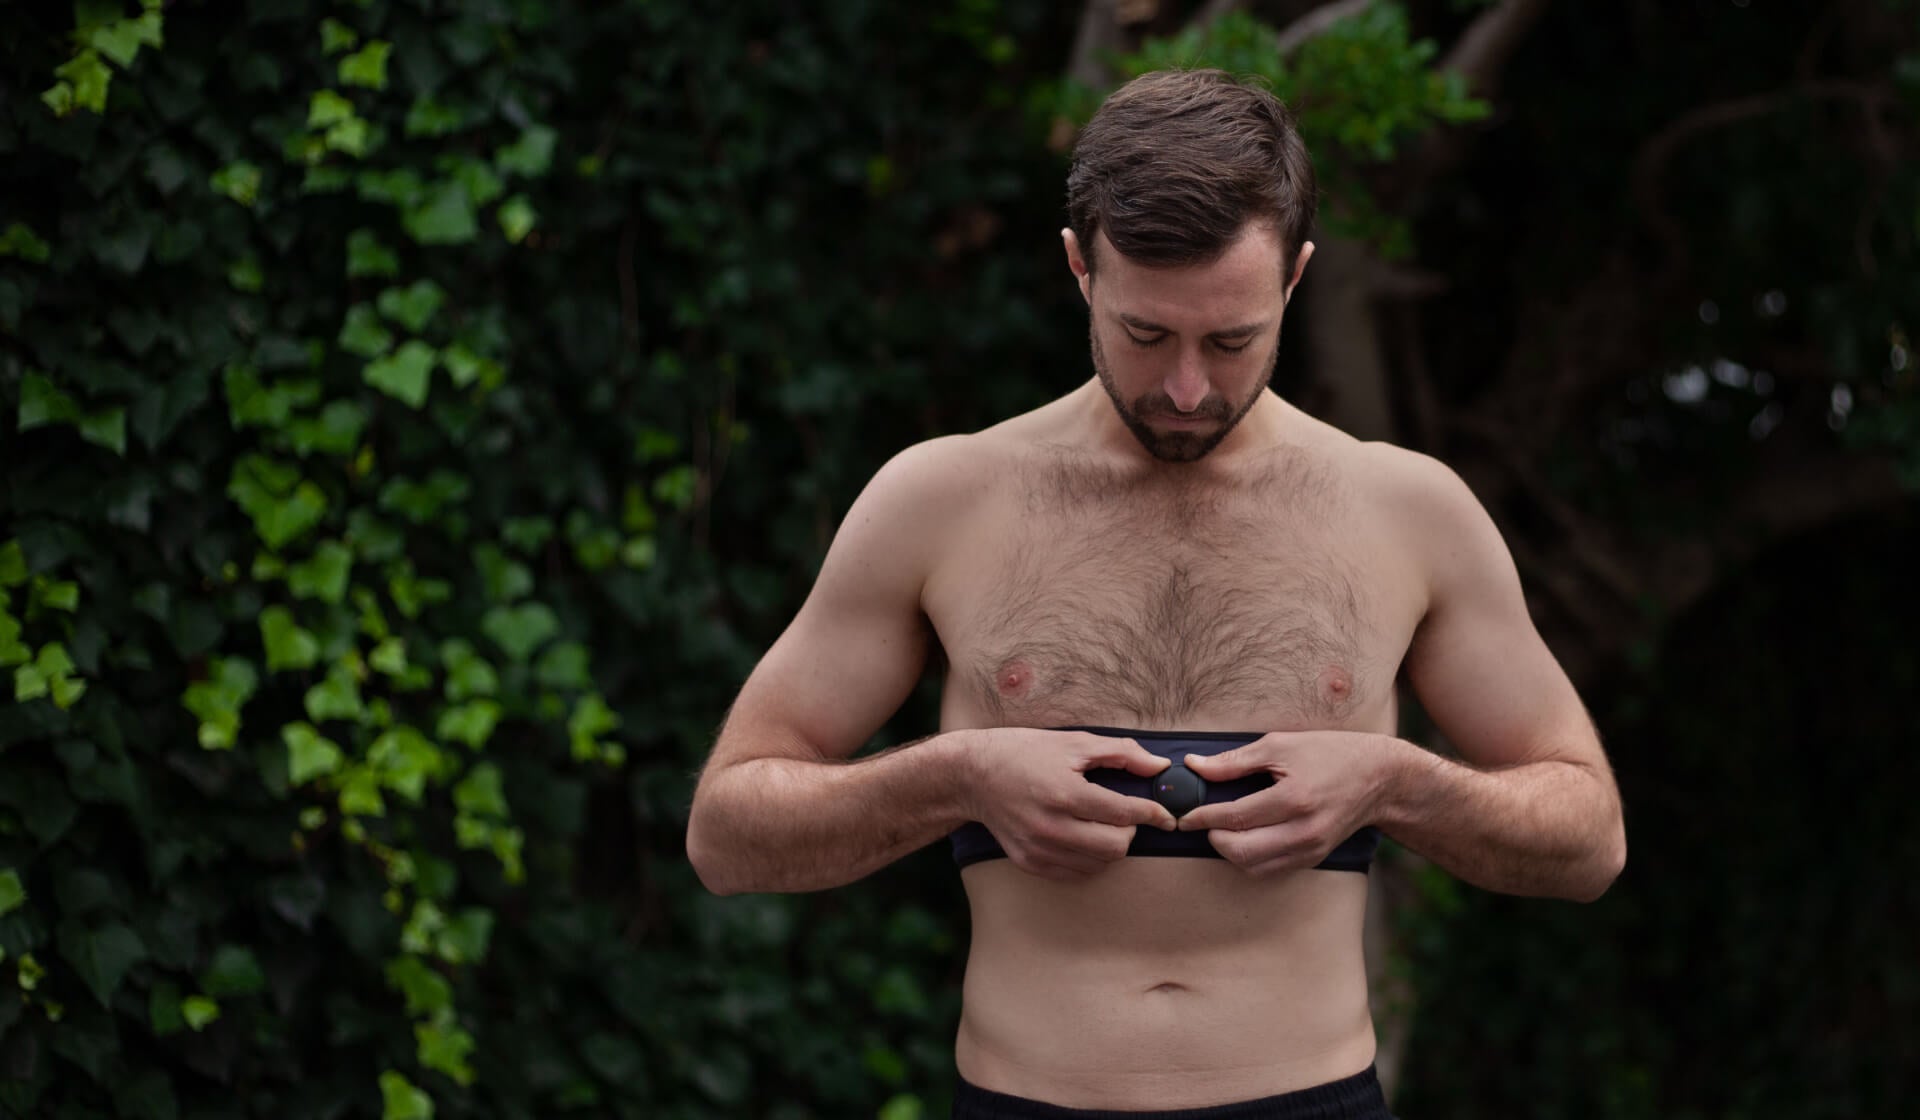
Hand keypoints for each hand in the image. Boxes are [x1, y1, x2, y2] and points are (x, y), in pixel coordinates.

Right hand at [965, 728, 1177, 880]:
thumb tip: (1160, 768)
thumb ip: (1121, 754)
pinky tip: (1082, 837)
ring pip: (1099, 863)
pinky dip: (1089, 858)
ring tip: (1100, 823)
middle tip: (1123, 815)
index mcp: (1065, 793)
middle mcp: (1051, 826)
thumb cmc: (1025, 752)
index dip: (1153, 814)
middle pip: (1116, 847)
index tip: (1166, 816)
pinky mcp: (1030, 862)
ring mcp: (1039, 849)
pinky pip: (1076, 873)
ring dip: (1110, 845)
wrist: (973, 775)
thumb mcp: (1074, 743)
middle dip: (1130, 831)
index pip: (1124, 813)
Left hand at [1175, 731, 1392, 875]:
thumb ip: (1234, 761)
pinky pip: (1270, 869)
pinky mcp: (1313, 858)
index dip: (1202, 817)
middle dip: (1212, 838)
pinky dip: (1249, 858)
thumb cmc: (1329, 754)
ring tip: (1220, 829)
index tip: (1184, 815)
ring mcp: (1310, 849)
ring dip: (1228, 851)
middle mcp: (1303, 830)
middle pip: (1241, 851)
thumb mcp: (1280, 745)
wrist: (1379, 778)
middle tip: (1200, 822)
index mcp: (1294, 799)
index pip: (1235, 817)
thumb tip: (1194, 766)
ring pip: (1253, 866)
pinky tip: (1243, 838)